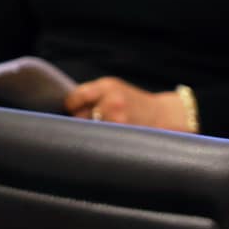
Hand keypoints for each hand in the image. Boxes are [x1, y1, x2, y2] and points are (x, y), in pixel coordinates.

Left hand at [65, 77, 191, 131]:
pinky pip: (101, 141)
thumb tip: (65, 109)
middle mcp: (113, 101)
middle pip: (79, 117)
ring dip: (88, 134)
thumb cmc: (132, 102)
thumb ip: (91, 95)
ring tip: (98, 133)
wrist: (162, 115)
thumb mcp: (113, 89)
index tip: (71, 112)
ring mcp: (119, 120)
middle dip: (79, 122)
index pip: (75, 97)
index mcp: (107, 86)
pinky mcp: (125, 135)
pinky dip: (99, 142)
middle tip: (84, 125)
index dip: (70, 107)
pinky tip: (106, 140)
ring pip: (89, 131)